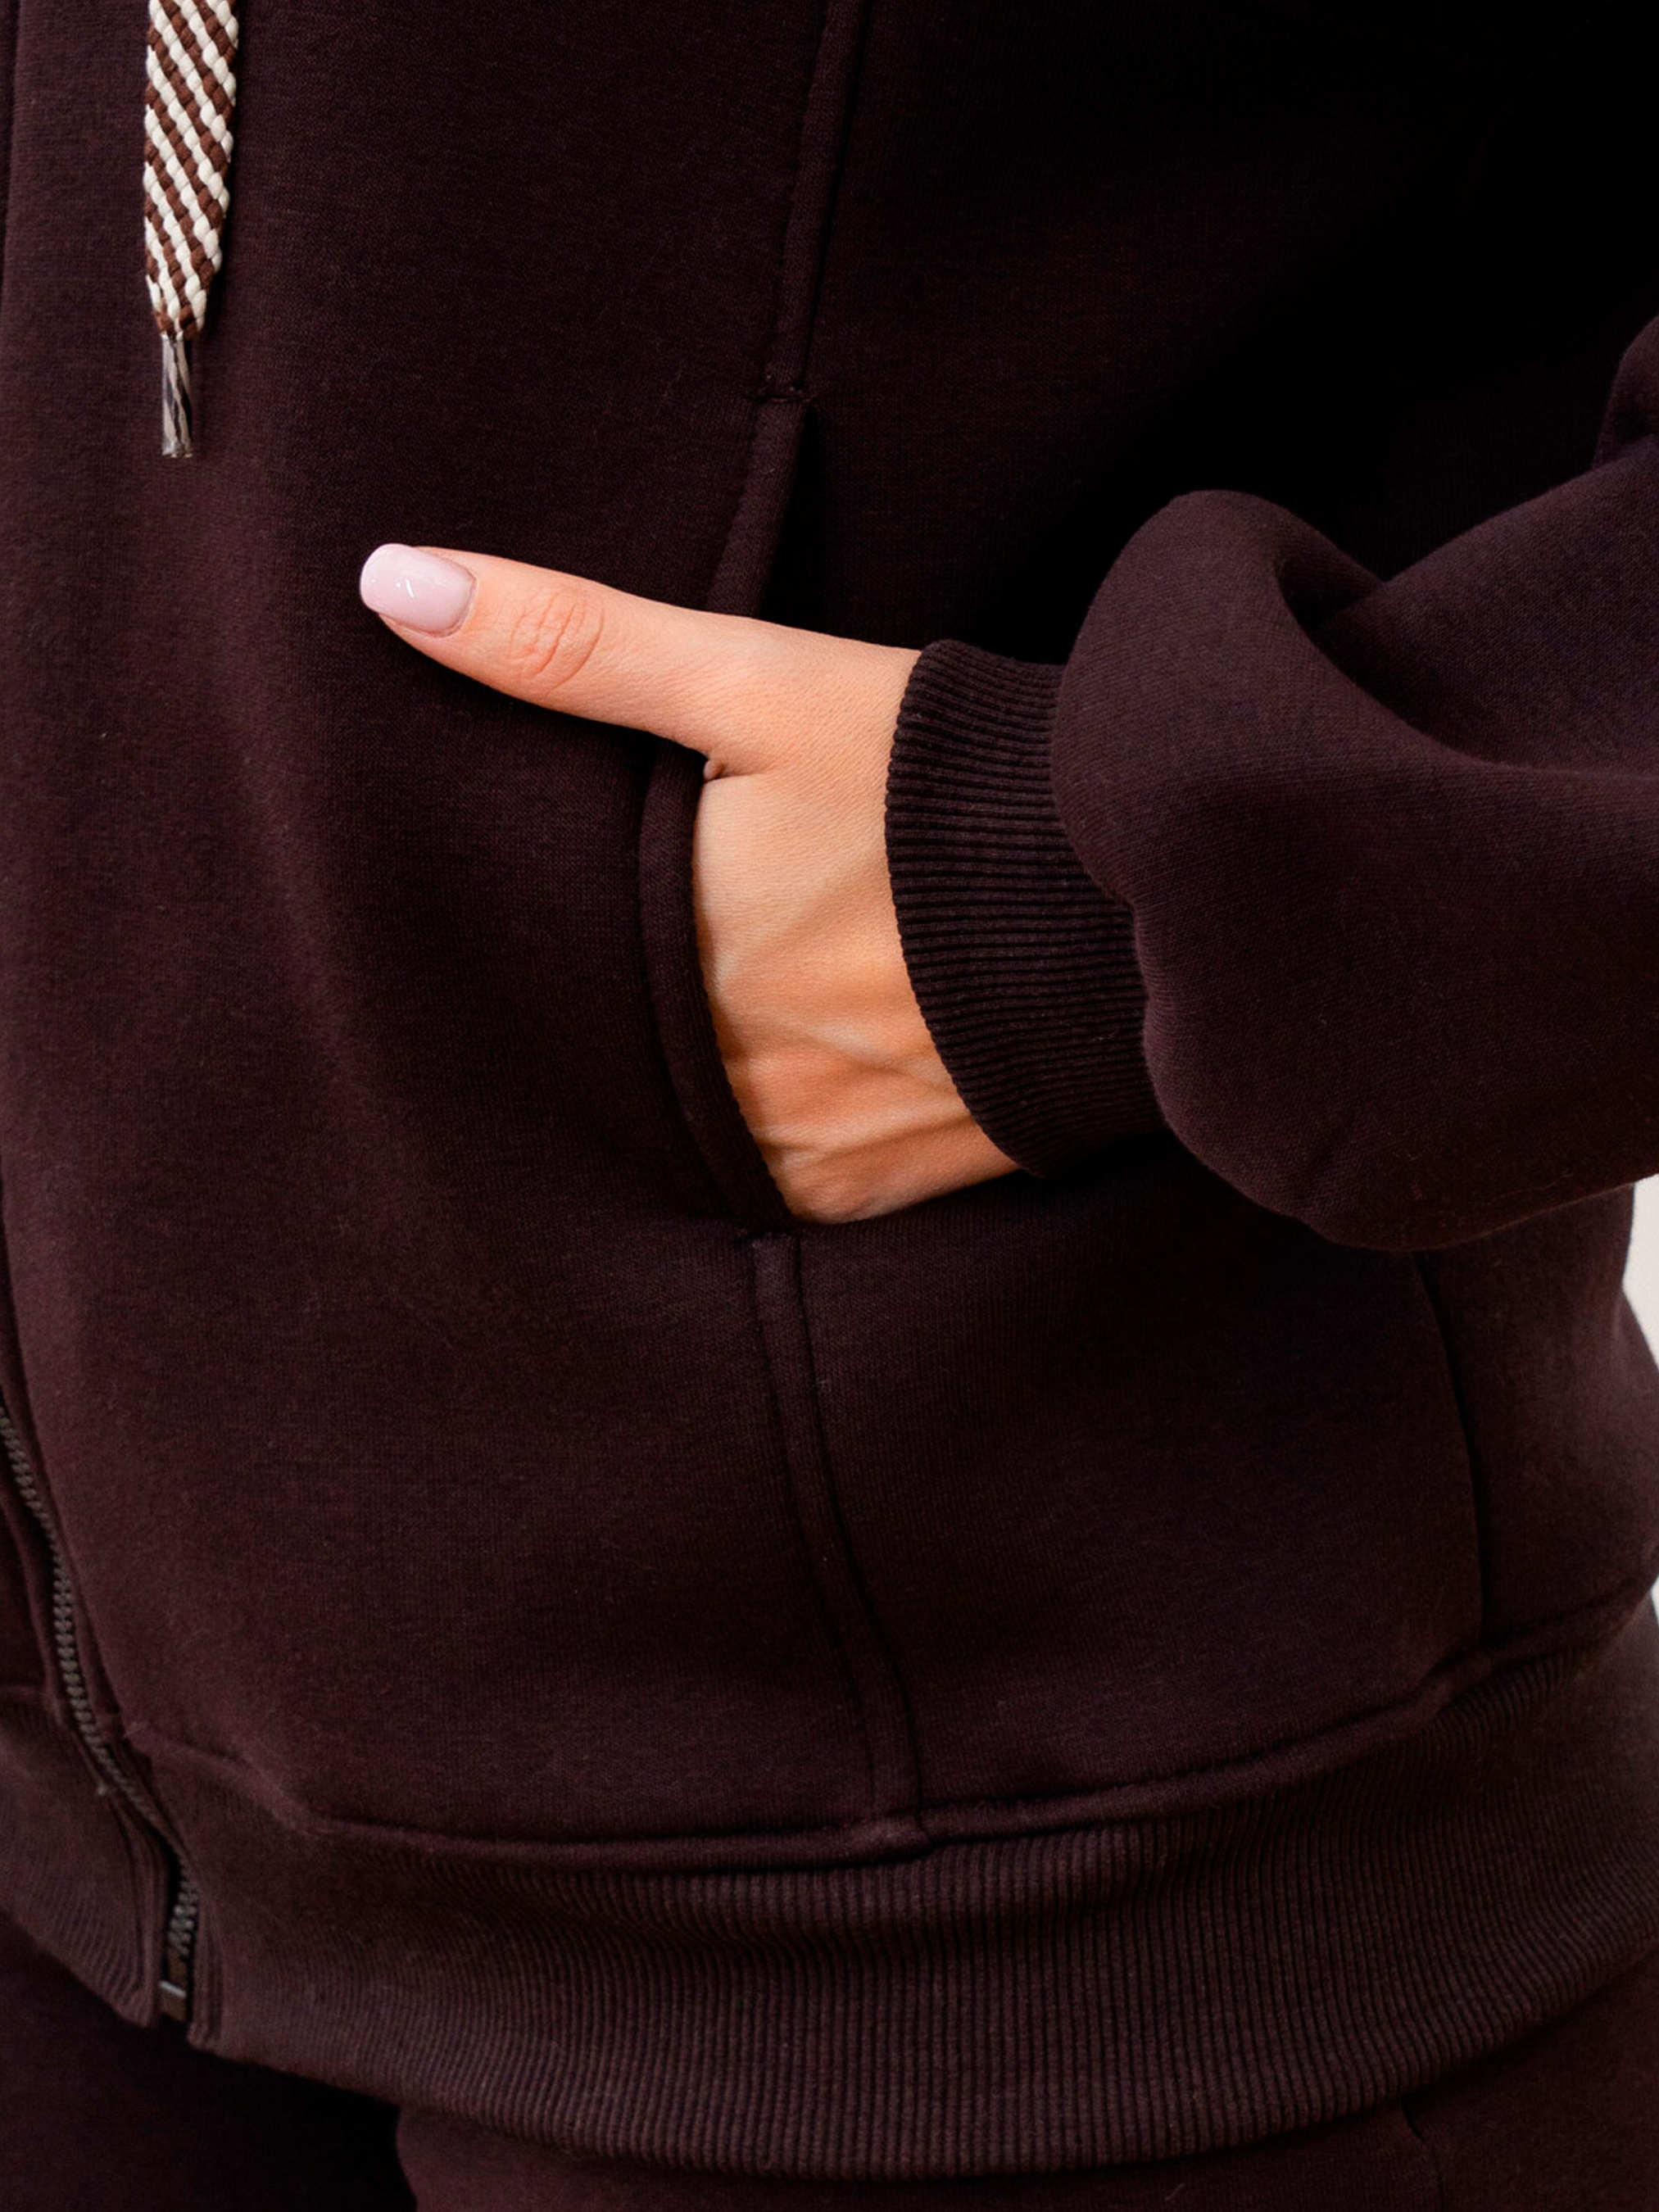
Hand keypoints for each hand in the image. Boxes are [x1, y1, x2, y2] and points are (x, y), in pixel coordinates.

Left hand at [359, 544, 1019, 1220]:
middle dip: (585, 1020)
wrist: (1138, 886)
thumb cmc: (943, 775)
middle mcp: (722, 1060)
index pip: (533, 967)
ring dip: (660, 1092)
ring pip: (672, 1130)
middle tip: (589, 977)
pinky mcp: (864, 1188)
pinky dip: (747, 1145)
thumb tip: (391, 584)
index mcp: (675, 942)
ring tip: (685, 1030)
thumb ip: (576, 641)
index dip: (512, 944)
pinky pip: (762, 1191)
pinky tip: (757, 1089)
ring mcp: (794, 1138)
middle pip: (601, 1054)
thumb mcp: (761, 682)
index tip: (502, 925)